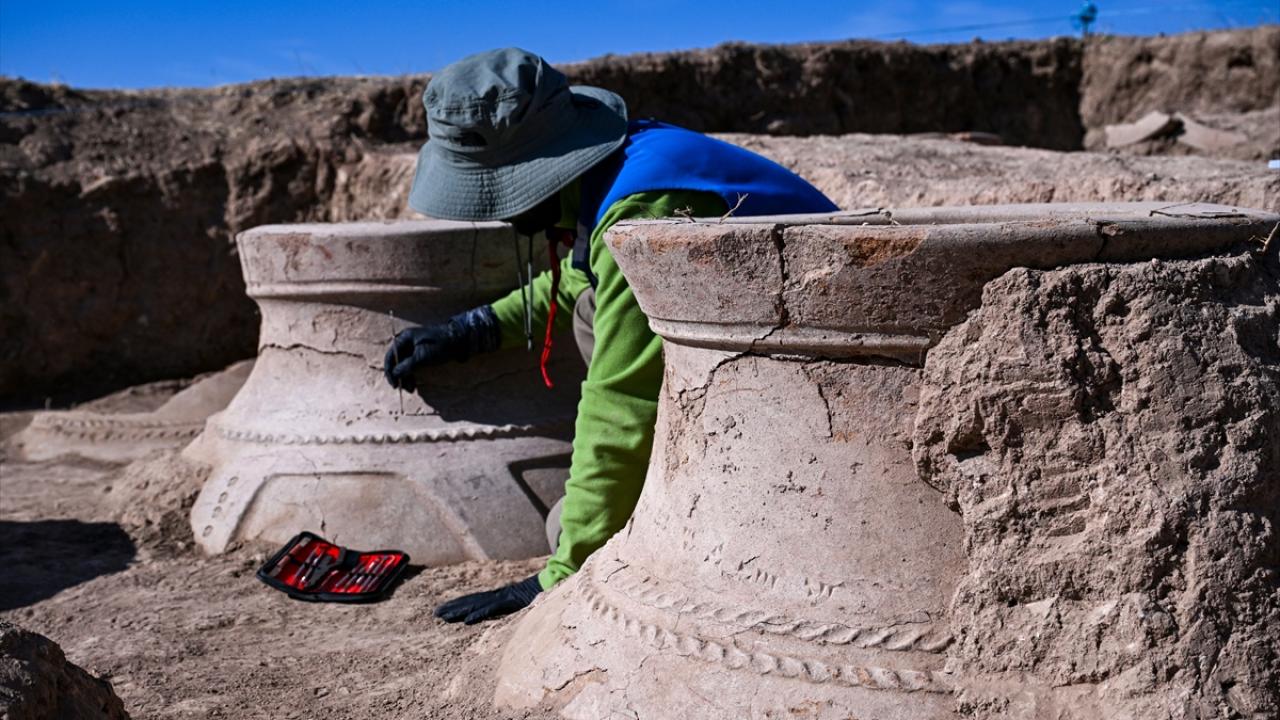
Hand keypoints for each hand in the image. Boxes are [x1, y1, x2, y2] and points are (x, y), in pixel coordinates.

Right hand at [383, 305, 499, 392]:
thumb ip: (407, 366)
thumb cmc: (440, 346)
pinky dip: (412, 373)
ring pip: (405, 364)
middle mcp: (407, 341)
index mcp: (405, 338)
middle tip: (404, 388)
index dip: (390, 371)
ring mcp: (414, 347)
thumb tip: (394, 374)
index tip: (394, 384)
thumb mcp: (422, 357)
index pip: (391, 356)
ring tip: (411, 388)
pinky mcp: (422, 352)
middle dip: (399, 376)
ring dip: (406, 376)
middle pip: (397, 361)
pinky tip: (414, 383)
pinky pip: (412, 364)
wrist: (460, 340)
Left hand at [434, 574, 541, 623]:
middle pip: (471, 601)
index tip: (445, 610)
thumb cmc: (541, 593)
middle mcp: (498, 595)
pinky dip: (479, 614)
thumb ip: (515, 605)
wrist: (554, 582)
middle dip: (452, 607)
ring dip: (459, 611)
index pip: (475, 600)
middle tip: (435, 613)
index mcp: (500, 596)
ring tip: (442, 616)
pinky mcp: (509, 601)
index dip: (460, 604)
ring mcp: (502, 597)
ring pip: (476, 605)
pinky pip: (492, 608)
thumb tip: (512, 610)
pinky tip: (467, 621)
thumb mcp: (525, 602)